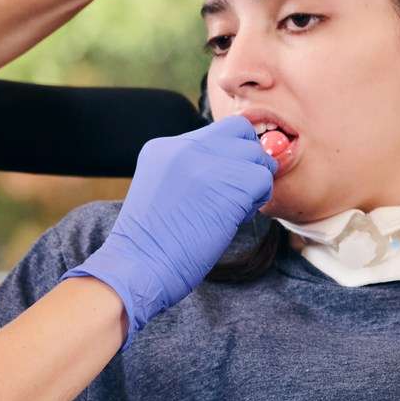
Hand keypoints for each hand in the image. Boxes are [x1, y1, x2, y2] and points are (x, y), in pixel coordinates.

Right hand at [66, 117, 276, 334]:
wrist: (137, 267)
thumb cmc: (151, 245)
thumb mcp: (161, 191)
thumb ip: (190, 172)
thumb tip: (231, 171)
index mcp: (164, 147)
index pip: (216, 132)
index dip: (229, 155)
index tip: (223, 183)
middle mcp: (184, 146)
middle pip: (240, 133)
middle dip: (246, 161)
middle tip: (237, 193)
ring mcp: (206, 162)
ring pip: (256, 156)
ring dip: (253, 184)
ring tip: (233, 210)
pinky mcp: (228, 184)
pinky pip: (263, 180)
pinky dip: (257, 201)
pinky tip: (236, 219)